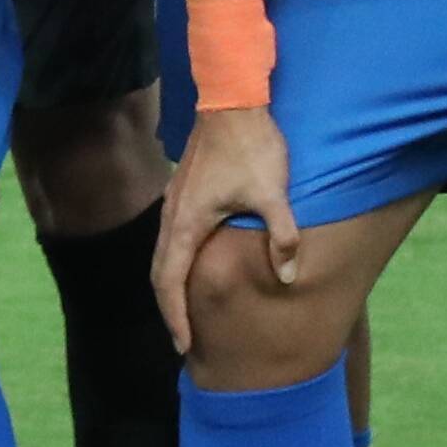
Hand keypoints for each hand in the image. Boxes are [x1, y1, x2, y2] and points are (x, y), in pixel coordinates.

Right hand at [152, 100, 297, 350]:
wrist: (232, 101)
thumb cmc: (251, 148)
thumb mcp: (273, 194)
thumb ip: (281, 238)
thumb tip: (288, 277)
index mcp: (188, 224)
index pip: (170, 282)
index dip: (175, 317)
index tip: (183, 345)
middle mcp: (173, 217)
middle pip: (159, 274)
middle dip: (168, 310)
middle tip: (181, 340)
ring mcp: (174, 204)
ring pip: (162, 256)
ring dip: (170, 287)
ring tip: (184, 312)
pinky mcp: (182, 193)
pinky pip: (170, 240)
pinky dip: (175, 265)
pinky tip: (192, 268)